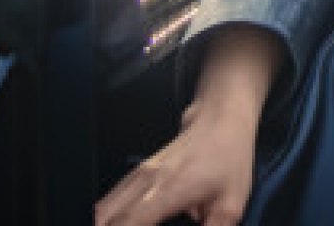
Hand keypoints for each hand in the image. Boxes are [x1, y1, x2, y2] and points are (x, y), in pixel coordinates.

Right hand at [96, 25, 280, 225]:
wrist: (221, 118)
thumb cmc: (228, 155)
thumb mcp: (231, 202)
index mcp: (168, 191)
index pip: (129, 224)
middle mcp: (146, 182)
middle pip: (107, 218)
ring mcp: (139, 175)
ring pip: (103, 208)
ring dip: (102, 223)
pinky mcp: (138, 173)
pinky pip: (110, 200)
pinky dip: (105, 216)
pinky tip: (108, 223)